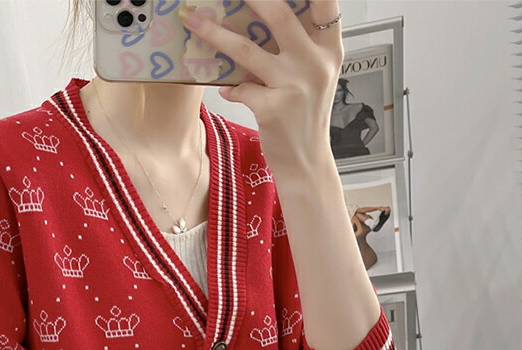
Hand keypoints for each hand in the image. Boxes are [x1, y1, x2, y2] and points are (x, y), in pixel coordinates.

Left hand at [181, 0, 342, 174]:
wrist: (306, 162)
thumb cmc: (306, 117)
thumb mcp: (314, 78)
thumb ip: (299, 49)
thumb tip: (262, 18)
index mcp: (329, 51)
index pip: (327, 6)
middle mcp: (314, 64)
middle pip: (279, 15)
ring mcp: (293, 86)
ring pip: (246, 50)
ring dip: (214, 33)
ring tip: (193, 20)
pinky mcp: (272, 108)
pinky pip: (239, 88)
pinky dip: (230, 88)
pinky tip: (227, 88)